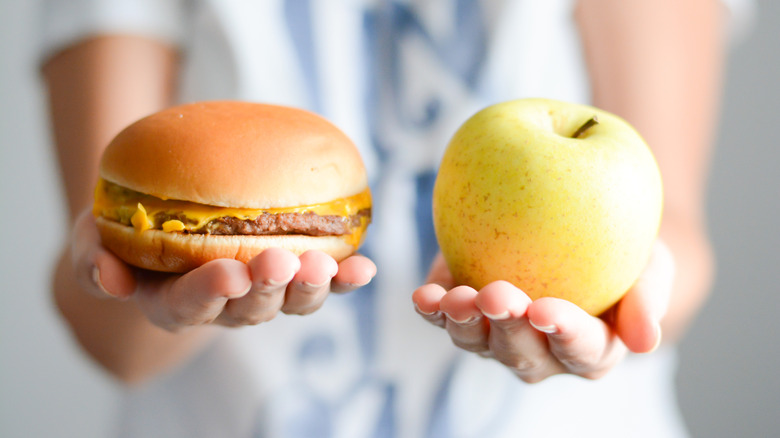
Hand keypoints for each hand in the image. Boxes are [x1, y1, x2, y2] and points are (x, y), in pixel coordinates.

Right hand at [71, 210, 376, 331]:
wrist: (167, 208)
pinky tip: (364, 268)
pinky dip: (345, 278)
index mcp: (173, 302)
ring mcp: (263, 293)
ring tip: (326, 265)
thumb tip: (110, 282)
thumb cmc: (128, 226)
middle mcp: (223, 306)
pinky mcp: (293, 273)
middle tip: (279, 262)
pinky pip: (323, 280)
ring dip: (311, 287)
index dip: (209, 293)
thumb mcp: (95, 236)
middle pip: (249, 308)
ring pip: (290, 302)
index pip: (189, 306)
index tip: (228, 274)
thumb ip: (95, 260)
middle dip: (267, 287)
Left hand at [412, 242, 673, 382]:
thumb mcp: (651, 263)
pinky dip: (432, 309)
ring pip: (476, 343)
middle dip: (507, 326)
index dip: (564, 334)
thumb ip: (649, 297)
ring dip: (463, 323)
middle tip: (497, 295)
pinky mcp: (464, 312)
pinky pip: (443, 317)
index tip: (546, 311)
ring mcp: (497, 336)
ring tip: (456, 298)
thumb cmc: (622, 248)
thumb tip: (645, 342)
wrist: (576, 221)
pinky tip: (424, 295)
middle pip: (522, 353)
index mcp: (591, 349)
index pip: (582, 350)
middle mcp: (541, 353)